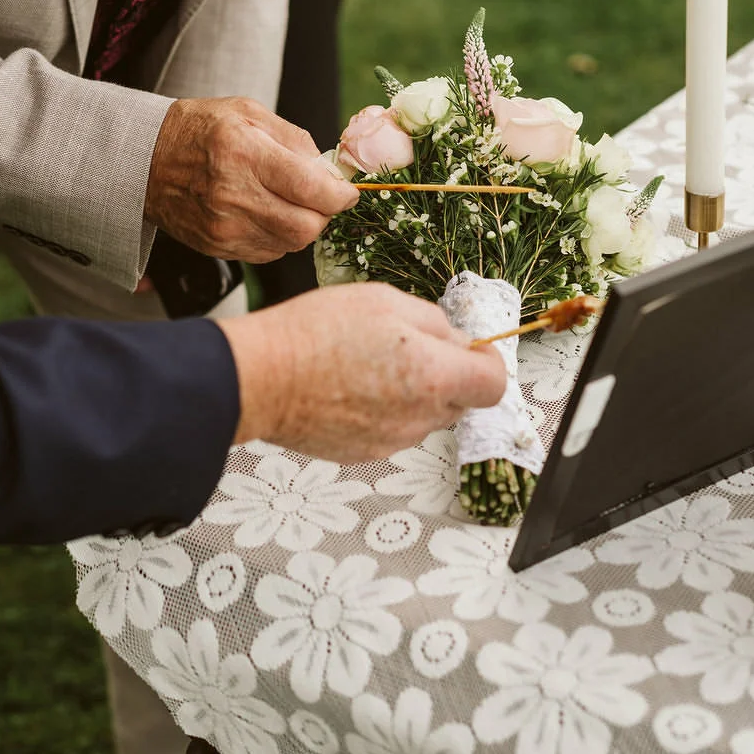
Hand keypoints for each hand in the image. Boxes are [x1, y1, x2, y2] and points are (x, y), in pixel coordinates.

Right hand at [145, 97, 358, 262]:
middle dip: (324, 214)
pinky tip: (264, 213)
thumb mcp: (248, 112)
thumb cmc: (200, 130)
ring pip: (292, 244)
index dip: (341, 195)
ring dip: (302, 226)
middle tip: (320, 197)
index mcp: (244, 154)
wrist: (144, 161)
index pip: (312, 189)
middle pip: (307, 227)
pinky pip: (269, 253)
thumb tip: (332, 172)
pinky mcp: (218, 247)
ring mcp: (223, 227)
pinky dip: (279, 236)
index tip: (347, 192)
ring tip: (288, 201)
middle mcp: (233, 195)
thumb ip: (296, 140)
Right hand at [217, 283, 507, 462]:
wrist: (259, 377)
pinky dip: (383, 410)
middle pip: (459, 401)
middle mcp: (419, 417)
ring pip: (424, 415)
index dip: (487, 362)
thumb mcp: (384, 300)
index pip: (493, 384)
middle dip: (445, 374)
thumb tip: (453, 339)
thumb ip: (433, 321)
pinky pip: (392, 429)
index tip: (473, 350)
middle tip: (408, 348)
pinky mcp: (365, 452)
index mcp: (433, 377)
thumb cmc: (312, 335)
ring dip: (412, 393)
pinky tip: (352, 386)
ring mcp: (392, 441)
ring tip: (370, 365)